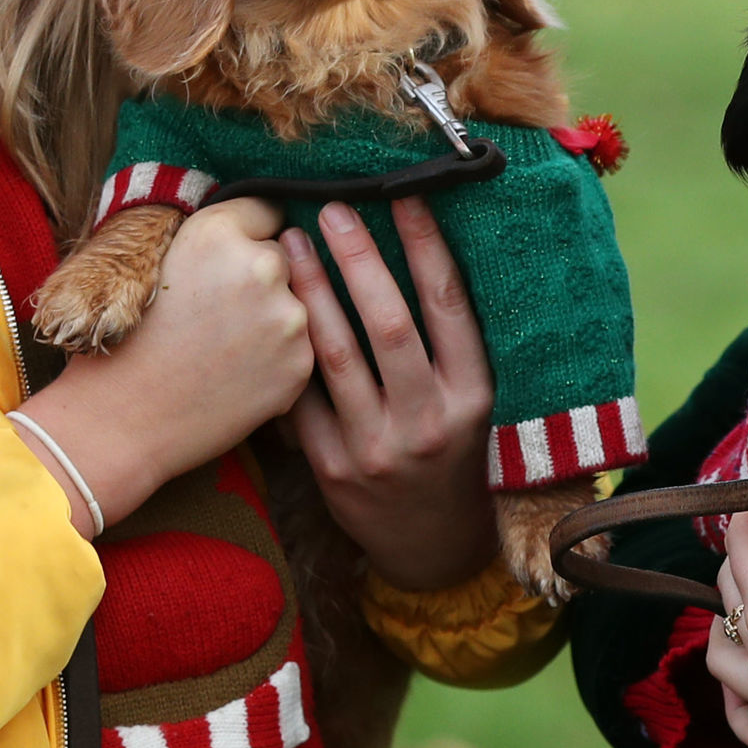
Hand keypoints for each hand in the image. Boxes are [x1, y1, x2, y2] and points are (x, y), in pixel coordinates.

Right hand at [13, 198, 310, 532]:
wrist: (122, 418)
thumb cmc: (128, 339)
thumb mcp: (157, 261)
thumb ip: (215, 236)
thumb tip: (262, 222)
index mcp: (218, 232)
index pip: (265, 210)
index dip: (246, 235)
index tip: (228, 260)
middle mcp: (261, 266)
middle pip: (284, 257)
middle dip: (261, 279)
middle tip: (215, 314)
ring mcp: (287, 317)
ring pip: (297, 303)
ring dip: (273, 319)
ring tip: (223, 348)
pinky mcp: (300, 364)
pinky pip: (300, 347)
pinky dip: (278, 359)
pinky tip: (236, 374)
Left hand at [281, 198, 500, 589]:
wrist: (433, 549)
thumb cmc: (455, 457)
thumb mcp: (475, 405)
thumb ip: (451, 347)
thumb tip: (417, 254)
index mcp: (472, 397)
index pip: (448, 306)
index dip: (426, 246)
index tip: (405, 198)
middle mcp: (429, 422)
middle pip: (389, 323)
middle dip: (358, 259)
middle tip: (332, 209)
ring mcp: (378, 449)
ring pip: (338, 355)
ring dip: (313, 291)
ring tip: (292, 245)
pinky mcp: (334, 471)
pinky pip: (305, 399)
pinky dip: (290, 352)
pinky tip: (272, 311)